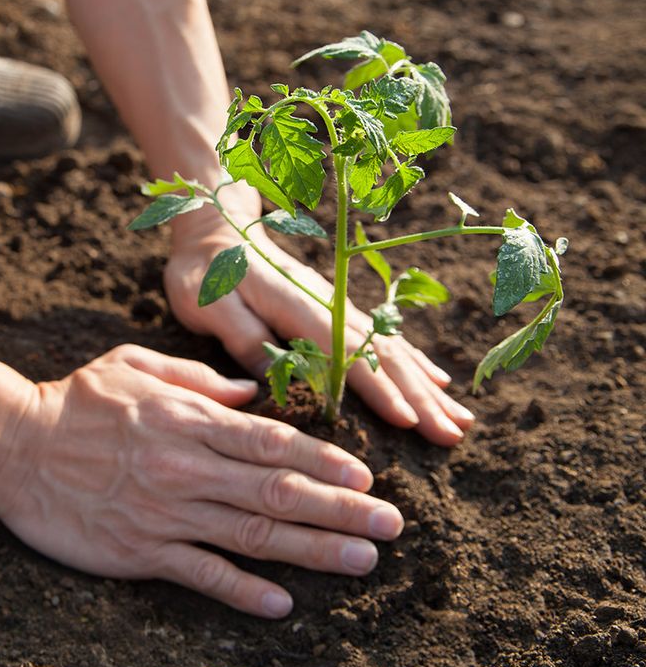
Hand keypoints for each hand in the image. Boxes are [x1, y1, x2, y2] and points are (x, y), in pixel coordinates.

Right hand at [0, 345, 402, 616]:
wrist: (13, 444)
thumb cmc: (78, 400)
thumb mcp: (137, 364)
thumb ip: (199, 378)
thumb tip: (251, 392)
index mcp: (190, 420)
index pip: (272, 442)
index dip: (323, 462)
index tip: (365, 477)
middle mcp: (187, 467)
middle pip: (277, 492)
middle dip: (340, 510)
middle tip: (389, 526)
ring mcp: (166, 513)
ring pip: (252, 535)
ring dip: (312, 550)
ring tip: (362, 560)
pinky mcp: (139, 551)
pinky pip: (201, 574)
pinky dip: (244, 591)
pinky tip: (282, 605)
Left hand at [165, 187, 474, 445]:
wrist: (218, 231)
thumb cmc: (207, 273)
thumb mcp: (210, 305)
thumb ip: (245, 338)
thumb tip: (281, 382)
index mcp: (299, 307)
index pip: (347, 353)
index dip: (379, 388)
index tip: (410, 422)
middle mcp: (329, 305)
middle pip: (384, 354)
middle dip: (420, 396)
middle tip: (453, 435)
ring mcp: (338, 306)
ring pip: (392, 349)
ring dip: (426, 385)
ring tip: (460, 418)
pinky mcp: (338, 309)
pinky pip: (384, 337)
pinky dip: (414, 361)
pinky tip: (436, 382)